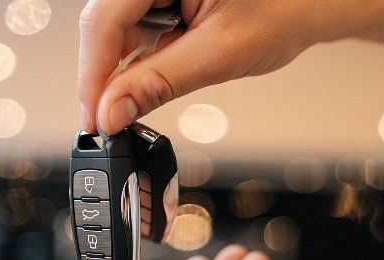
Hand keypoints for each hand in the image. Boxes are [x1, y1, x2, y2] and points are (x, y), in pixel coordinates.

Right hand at [77, 0, 383, 135]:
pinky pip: (142, 24)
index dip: (93, 75)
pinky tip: (161, 75)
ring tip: (148, 99)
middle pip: (108, 23)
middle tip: (109, 124)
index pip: (105, 20)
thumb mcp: (221, 53)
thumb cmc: (291, 7)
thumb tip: (111, 112)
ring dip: (129, 66)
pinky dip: (149, 55)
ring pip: (121, 26)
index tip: (93, 119)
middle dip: (108, 75)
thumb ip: (159, 83)